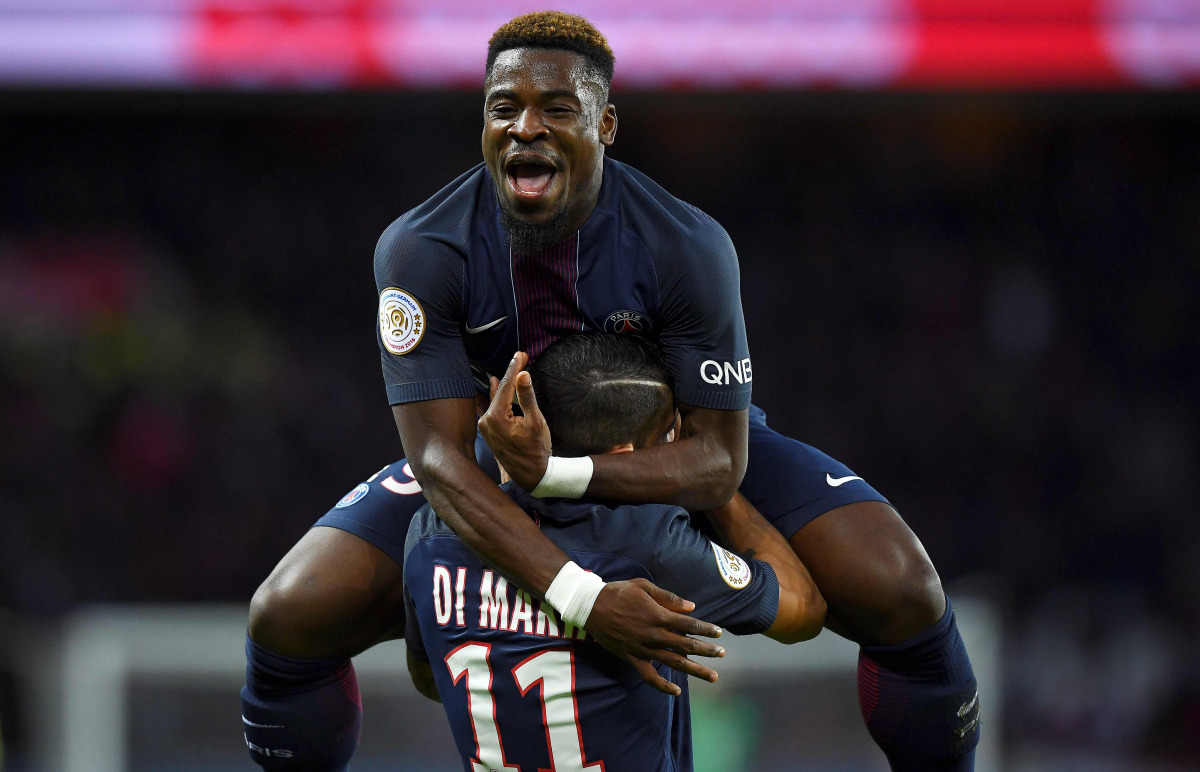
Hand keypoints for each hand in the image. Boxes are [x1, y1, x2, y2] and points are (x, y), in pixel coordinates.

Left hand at [477, 352, 553, 489]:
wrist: (532, 475)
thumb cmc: (536, 450)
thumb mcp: (536, 421)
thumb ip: (527, 397)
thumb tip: (523, 375)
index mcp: (496, 417)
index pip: (506, 386)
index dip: (515, 368)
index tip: (521, 354)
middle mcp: (486, 420)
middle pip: (500, 391)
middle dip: (511, 374)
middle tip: (521, 357)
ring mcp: (485, 427)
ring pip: (496, 399)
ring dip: (506, 384)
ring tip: (514, 367)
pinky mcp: (488, 431)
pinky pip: (493, 408)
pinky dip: (499, 396)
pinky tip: (496, 384)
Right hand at [586, 578, 724, 695]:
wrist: (590, 606)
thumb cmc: (618, 592)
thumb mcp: (643, 586)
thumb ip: (668, 597)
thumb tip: (691, 607)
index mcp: (658, 615)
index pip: (688, 624)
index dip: (705, 629)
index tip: (719, 633)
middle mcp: (653, 634)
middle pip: (685, 645)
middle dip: (706, 650)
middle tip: (722, 654)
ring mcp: (643, 649)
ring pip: (673, 662)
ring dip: (695, 670)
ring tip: (712, 676)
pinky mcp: (632, 658)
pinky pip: (649, 676)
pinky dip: (663, 686)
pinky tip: (676, 691)